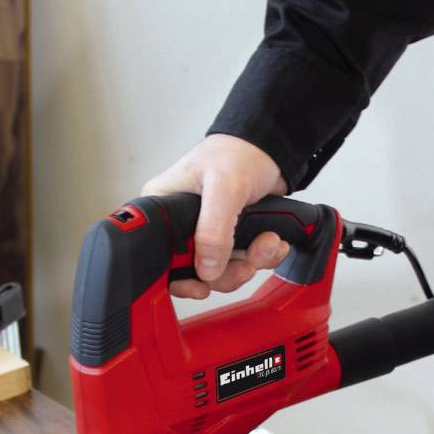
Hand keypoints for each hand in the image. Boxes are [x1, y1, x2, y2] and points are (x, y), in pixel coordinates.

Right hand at [142, 135, 288, 298]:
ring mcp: (207, 231)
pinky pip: (242, 261)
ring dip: (250, 262)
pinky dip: (262, 256)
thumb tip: (206, 268)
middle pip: (194, 270)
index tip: (201, 285)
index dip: (179, 276)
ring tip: (267, 242)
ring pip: (222, 270)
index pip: (160, 255)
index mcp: (164, 207)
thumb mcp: (224, 187)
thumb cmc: (240, 152)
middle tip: (246, 262)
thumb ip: (213, 230)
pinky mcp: (231, 236)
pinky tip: (272, 241)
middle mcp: (182, 223)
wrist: (273, 148)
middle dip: (227, 271)